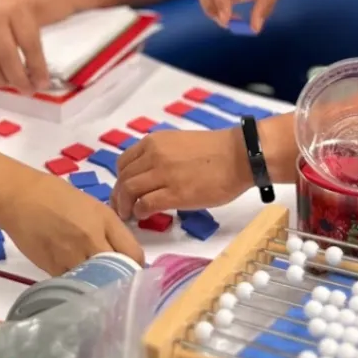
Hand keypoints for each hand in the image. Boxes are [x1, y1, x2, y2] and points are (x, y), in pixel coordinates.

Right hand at [0, 0, 49, 92]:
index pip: (29, 43)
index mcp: (13, 7)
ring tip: (9, 84)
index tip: (42, 83)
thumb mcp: (19, 4)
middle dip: (19, 80)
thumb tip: (39, 70)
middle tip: (27, 90)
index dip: (37, 67)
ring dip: (0, 82)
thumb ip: (29, 31)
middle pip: (7, 58)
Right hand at [0, 171, 144, 274]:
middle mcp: (92, 239)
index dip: (136, 265)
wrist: (20, 198)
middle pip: (119, 272)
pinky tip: (75, 279)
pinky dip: (77, 285)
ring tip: (96, 281)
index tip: (133, 269)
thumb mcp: (91, 206)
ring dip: (99, 284)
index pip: (134, 254)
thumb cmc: (56, 196)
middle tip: (117, 280)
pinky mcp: (54, 269)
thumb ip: (109, 230)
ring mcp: (72, 256)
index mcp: (105, 220)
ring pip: (96, 282)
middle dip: (121, 278)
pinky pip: (74, 284)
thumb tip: (124, 255)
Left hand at [113, 130, 249, 218]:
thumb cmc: (214, 151)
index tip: (123, 190)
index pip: (124, 162)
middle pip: (123, 178)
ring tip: (128, 215)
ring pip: (129, 190)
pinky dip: (139, 212)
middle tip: (122, 208)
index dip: (120, 178)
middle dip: (119, 195)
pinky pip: (145, 204)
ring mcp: (163, 174)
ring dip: (125, 206)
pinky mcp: (174, 194)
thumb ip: (160, 155)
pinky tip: (143, 216)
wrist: (238, 156)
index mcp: (154, 142)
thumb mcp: (178, 144)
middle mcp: (153, 155)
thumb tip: (149, 174)